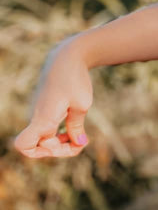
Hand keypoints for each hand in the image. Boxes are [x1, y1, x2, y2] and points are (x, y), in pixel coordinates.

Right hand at [13, 38, 93, 158]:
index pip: (24, 146)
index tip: (63, 142)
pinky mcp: (42, 109)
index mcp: (43, 118)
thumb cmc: (75, 79)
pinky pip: (46, 129)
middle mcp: (36, 117)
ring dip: (60, 143)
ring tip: (79, 137)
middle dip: (60, 150)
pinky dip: (58, 132)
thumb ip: (77, 127)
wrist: (66, 56)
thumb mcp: (82, 104)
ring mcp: (38, 113)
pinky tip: (73, 128)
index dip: (41, 153)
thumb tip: (79, 143)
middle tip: (80, 143)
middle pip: (39, 147)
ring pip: (43, 138)